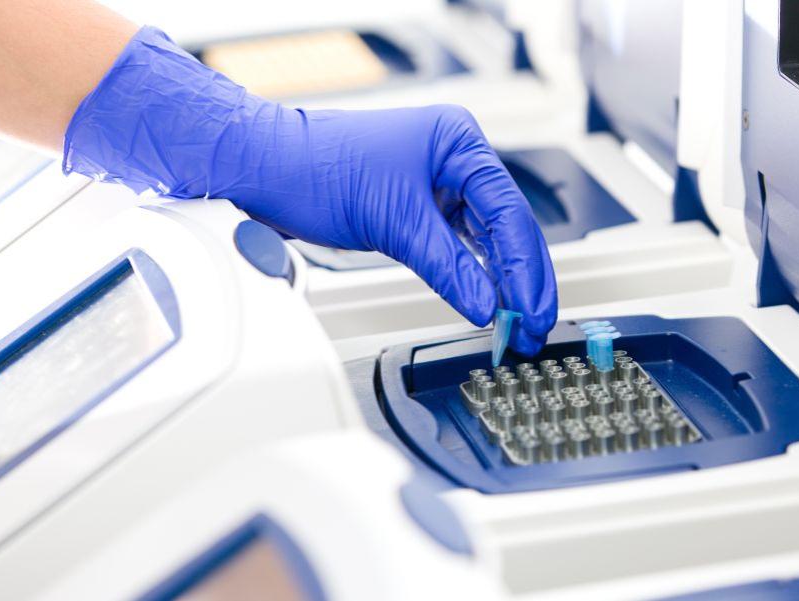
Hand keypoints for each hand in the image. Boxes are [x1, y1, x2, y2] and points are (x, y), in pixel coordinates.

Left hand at [64, 27, 556, 354]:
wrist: (264, 169)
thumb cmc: (316, 167)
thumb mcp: (393, 221)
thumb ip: (448, 266)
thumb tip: (486, 304)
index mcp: (458, 142)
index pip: (509, 210)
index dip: (525, 266)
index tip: (531, 307)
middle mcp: (453, 159)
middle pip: (507, 226)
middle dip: (523, 278)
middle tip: (534, 323)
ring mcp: (436, 183)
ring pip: (486, 239)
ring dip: (501, 281)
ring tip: (517, 321)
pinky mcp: (417, 207)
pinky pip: (458, 245)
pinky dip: (472, 274)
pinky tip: (486, 300)